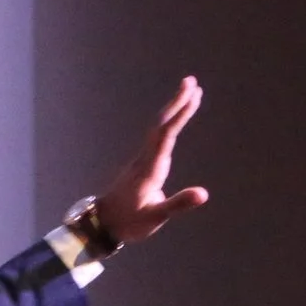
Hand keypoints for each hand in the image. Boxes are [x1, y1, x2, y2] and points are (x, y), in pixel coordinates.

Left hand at [92, 76, 210, 246]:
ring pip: (158, 128)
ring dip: (174, 109)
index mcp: (149, 168)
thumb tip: (203, 193)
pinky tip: (176, 116)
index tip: (193, 96)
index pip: (166, 135)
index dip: (179, 114)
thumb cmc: (128, 223)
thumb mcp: (154, 217)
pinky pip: (158, 136)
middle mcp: (145, 159)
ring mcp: (143, 160)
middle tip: (191, 81)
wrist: (101, 224)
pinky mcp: (143, 164)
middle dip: (176, 103)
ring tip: (190, 91)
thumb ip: (178, 204)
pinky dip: (170, 122)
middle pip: (161, 125)